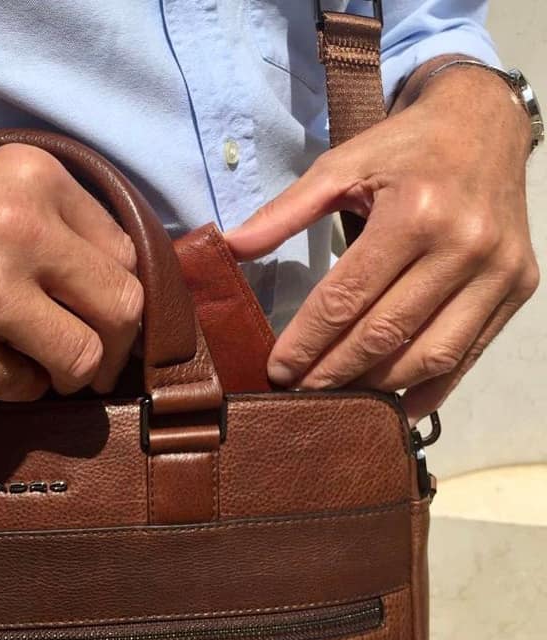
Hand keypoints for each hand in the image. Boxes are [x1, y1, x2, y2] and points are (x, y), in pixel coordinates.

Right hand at [0, 144, 141, 399]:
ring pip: (84, 357)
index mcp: (36, 179)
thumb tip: (119, 291)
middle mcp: (17, 228)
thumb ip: (62, 227)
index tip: (107, 320)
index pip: (126, 256)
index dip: (122, 298)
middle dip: (117, 345)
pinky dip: (16, 385)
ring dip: (69, 373)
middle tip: (97, 361)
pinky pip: (24, 388)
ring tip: (41, 365)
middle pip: (123, 307)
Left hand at [227, 64, 539, 425]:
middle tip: (298, 392)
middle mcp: (462, 246)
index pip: (347, 297)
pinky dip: (430, 387)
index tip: (278, 369)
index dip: (308, 340)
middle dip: (334, 371)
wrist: (484, 126)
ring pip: (429, 354)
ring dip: (377, 385)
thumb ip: (285, 211)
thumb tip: (231, 248)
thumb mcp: (341, 165)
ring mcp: (498, 272)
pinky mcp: (518, 288)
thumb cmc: (405, 148)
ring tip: (338, 396)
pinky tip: (395, 403)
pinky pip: (468, 354)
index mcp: (414, 213)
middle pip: (385, 332)